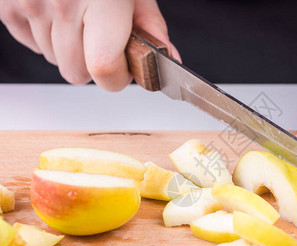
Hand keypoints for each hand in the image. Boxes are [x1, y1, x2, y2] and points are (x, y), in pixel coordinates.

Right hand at [0, 0, 179, 90]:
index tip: (123, 68)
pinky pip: (31, 45)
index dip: (117, 77)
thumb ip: (150, 24)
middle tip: (102, 37)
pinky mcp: (6, 6)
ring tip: (78, 15)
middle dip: (94, 64)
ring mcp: (29, 4)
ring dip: (70, 49)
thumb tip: (168, 56)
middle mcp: (61, 3)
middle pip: (77, 73)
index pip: (104, 68)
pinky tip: (56, 10)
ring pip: (55, 61)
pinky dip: (45, 36)